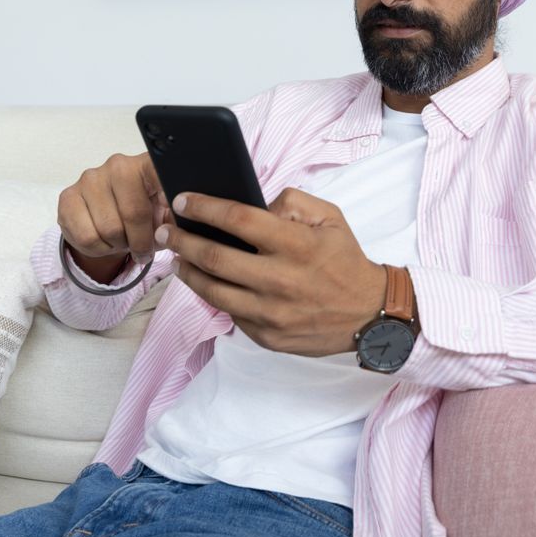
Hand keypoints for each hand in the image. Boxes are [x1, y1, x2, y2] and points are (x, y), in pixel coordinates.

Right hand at [58, 153, 170, 281]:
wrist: (109, 224)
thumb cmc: (143, 217)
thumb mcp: (166, 218)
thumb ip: (175, 220)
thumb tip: (178, 226)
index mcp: (146, 165)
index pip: (159, 174)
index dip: (165, 203)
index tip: (168, 219)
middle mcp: (117, 166)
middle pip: (133, 214)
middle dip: (140, 240)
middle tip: (141, 247)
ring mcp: (90, 179)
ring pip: (108, 229)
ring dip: (118, 245)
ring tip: (121, 241)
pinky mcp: (68, 196)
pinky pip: (86, 237)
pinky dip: (98, 249)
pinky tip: (103, 241)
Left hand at [155, 188, 386, 356]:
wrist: (369, 315)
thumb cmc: (345, 261)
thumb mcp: (330, 218)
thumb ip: (292, 201)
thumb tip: (257, 204)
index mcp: (296, 244)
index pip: (237, 219)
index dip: (204, 207)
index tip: (183, 200)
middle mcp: (280, 279)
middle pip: (214, 256)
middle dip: (181, 240)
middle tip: (166, 231)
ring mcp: (271, 312)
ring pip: (212, 290)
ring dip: (188, 271)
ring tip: (177, 258)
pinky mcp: (267, 336)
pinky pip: (230, 313)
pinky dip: (213, 295)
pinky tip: (205, 282)